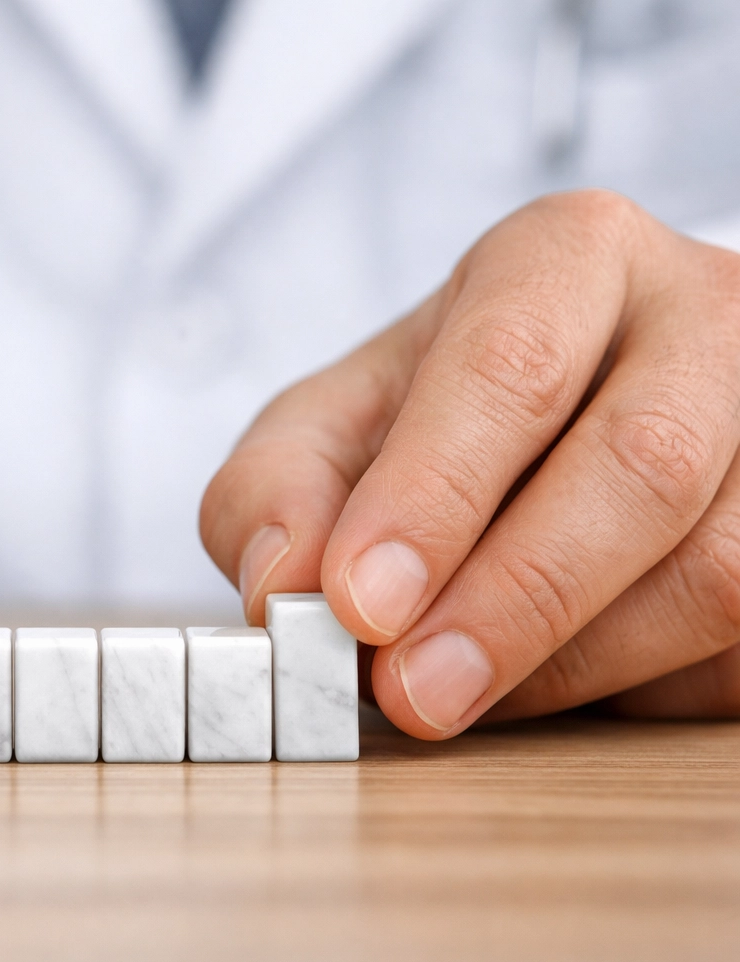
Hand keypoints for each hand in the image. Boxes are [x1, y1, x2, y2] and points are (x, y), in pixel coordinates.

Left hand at [200, 190, 739, 738]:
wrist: (575, 405)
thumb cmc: (439, 415)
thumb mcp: (330, 424)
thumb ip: (276, 490)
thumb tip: (281, 584)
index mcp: (565, 257)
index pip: (512, 364)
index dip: (434, 494)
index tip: (359, 604)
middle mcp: (702, 317)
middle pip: (644, 463)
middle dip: (515, 600)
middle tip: (411, 692)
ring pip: (719, 570)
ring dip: (575, 664)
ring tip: (463, 693)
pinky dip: (641, 691)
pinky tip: (559, 679)